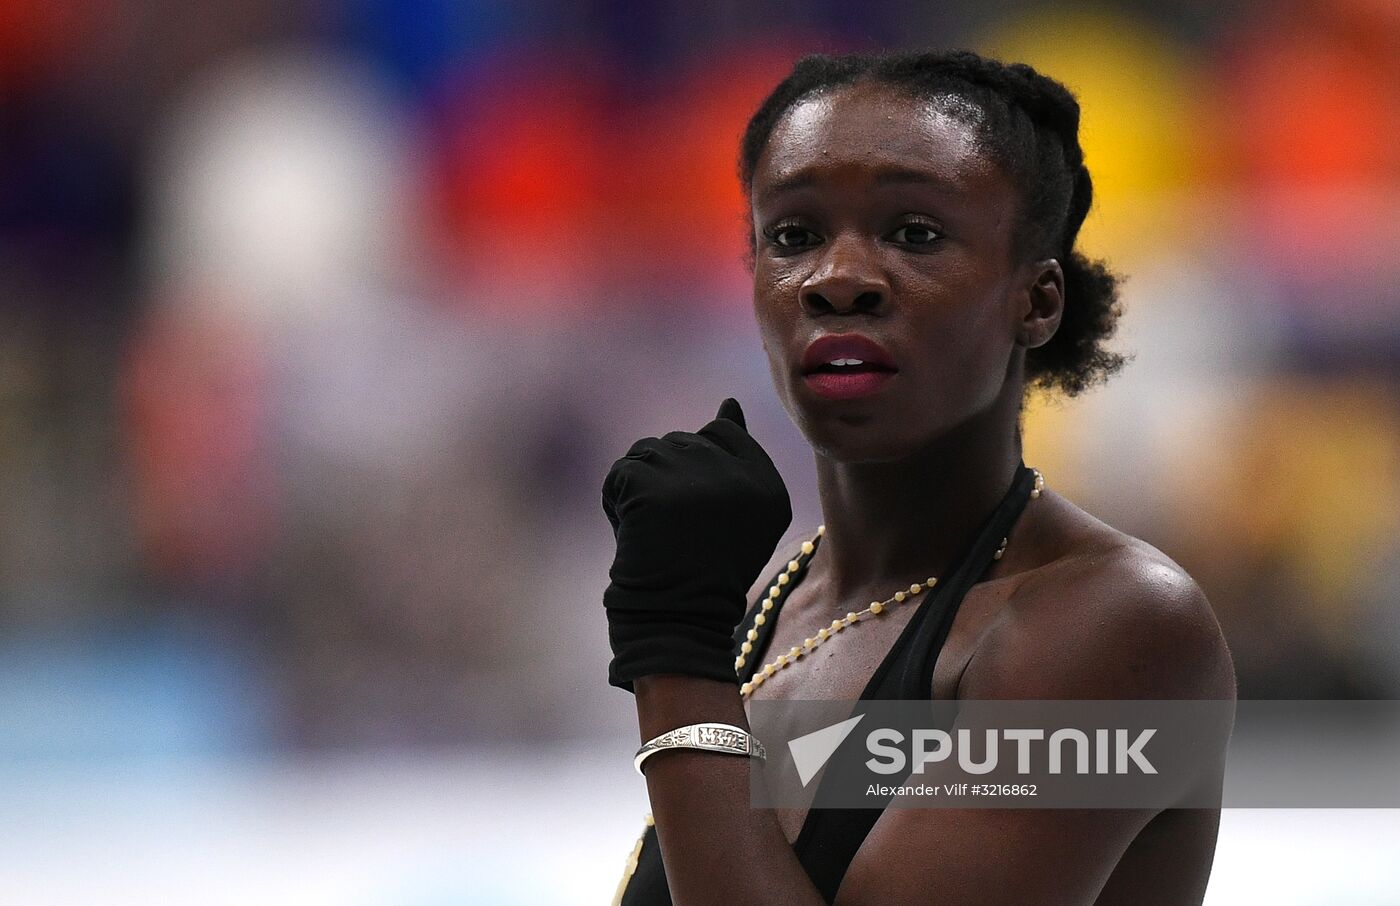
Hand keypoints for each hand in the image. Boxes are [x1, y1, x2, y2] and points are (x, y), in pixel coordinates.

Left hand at [602, 398, 791, 691]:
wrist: (678, 620)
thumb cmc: (707, 571)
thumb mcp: (741, 517)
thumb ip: (739, 458)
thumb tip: (728, 403)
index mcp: (767, 483)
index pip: (722, 431)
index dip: (698, 465)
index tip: (695, 509)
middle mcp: (738, 475)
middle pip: (682, 441)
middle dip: (667, 479)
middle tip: (676, 530)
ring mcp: (694, 479)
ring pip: (647, 451)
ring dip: (640, 488)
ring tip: (654, 531)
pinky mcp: (652, 487)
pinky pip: (620, 473)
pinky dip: (616, 502)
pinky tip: (633, 534)